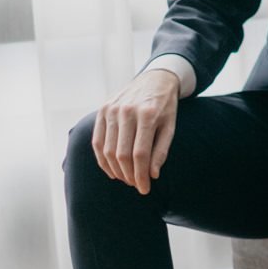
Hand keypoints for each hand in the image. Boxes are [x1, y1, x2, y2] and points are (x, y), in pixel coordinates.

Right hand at [92, 69, 180, 194]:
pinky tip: (112, 170)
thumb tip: (152, 175)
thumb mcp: (170, 127)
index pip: (140, 154)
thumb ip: (161, 151)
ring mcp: (111, 109)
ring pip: (107, 150)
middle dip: (128, 175)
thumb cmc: (165, 106)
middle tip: (135, 185)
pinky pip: (96, 141)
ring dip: (115, 170)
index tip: (145, 189)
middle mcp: (127, 111)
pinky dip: (102, 159)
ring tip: (126, 179)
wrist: (155, 79)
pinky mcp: (102, 110)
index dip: (141, 176)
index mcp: (147, 115)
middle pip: (122, 154)